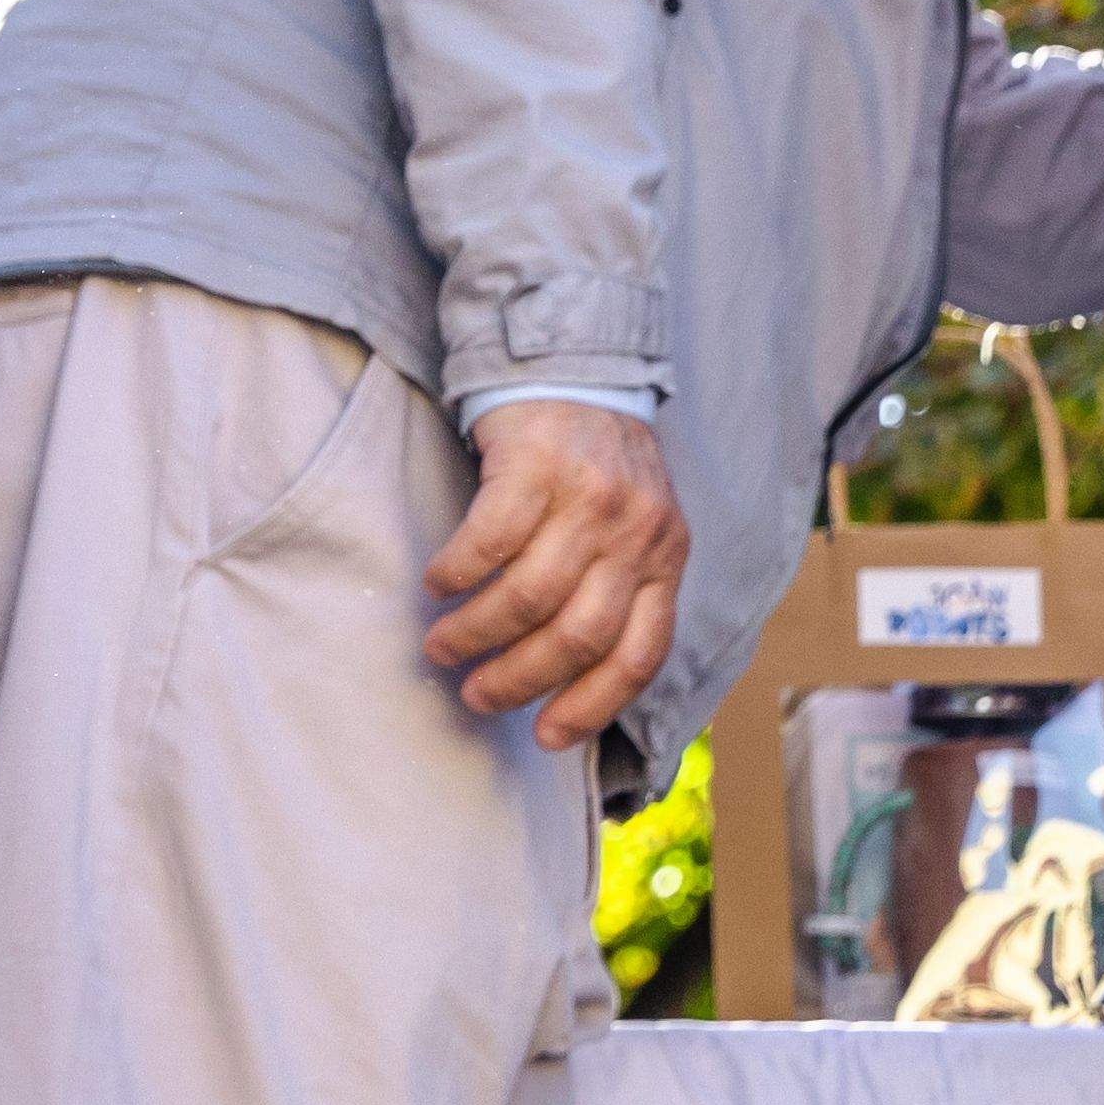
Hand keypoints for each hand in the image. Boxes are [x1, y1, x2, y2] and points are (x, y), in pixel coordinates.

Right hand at [424, 398, 689, 750]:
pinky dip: (458, 572)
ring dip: (476, 633)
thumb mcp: (636, 527)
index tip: (547, 738)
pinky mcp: (534, 466)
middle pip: (577, 636)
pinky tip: (437, 583)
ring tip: (443, 646)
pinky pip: (489, 541)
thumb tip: (573, 676)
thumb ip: (620, 586)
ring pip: (528, 596)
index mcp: (666, 559)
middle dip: (520, 679)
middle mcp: (635, 535)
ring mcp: (587, 500)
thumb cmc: (595, 462)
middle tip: (477, 695)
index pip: (641, 655)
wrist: (572, 366)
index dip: (592, 706)